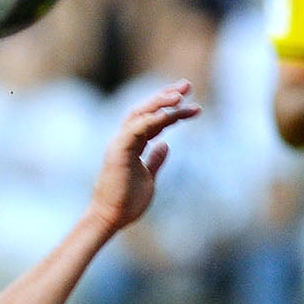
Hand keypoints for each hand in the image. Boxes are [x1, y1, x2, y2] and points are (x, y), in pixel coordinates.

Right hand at [87, 81, 199, 235]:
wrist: (110, 218)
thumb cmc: (127, 202)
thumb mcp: (149, 177)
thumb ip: (155, 160)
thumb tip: (165, 145)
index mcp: (132, 145)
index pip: (153, 120)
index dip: (172, 111)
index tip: (194, 106)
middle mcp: (124, 140)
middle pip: (145, 110)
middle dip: (166, 96)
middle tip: (187, 85)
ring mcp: (120, 144)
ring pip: (139, 114)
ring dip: (160, 102)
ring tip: (180, 95)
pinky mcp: (118, 151)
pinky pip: (135, 129)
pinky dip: (151, 119)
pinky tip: (169, 113)